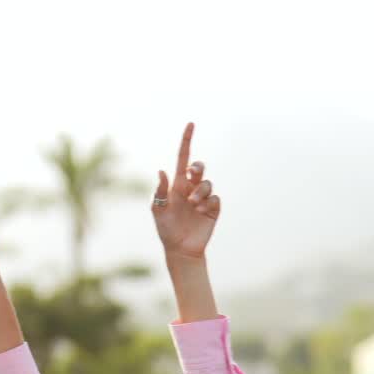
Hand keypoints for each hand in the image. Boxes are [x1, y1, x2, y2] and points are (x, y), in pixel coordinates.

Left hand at [151, 122, 220, 261]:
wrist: (181, 249)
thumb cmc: (166, 229)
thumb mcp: (158, 209)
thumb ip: (159, 190)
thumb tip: (162, 170)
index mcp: (177, 184)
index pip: (183, 158)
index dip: (187, 141)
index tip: (190, 124)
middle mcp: (191, 188)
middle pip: (199, 167)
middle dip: (197, 167)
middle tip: (192, 175)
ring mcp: (203, 199)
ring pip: (207, 183)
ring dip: (200, 191)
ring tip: (193, 205)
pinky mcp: (213, 209)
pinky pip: (215, 198)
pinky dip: (208, 202)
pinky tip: (201, 212)